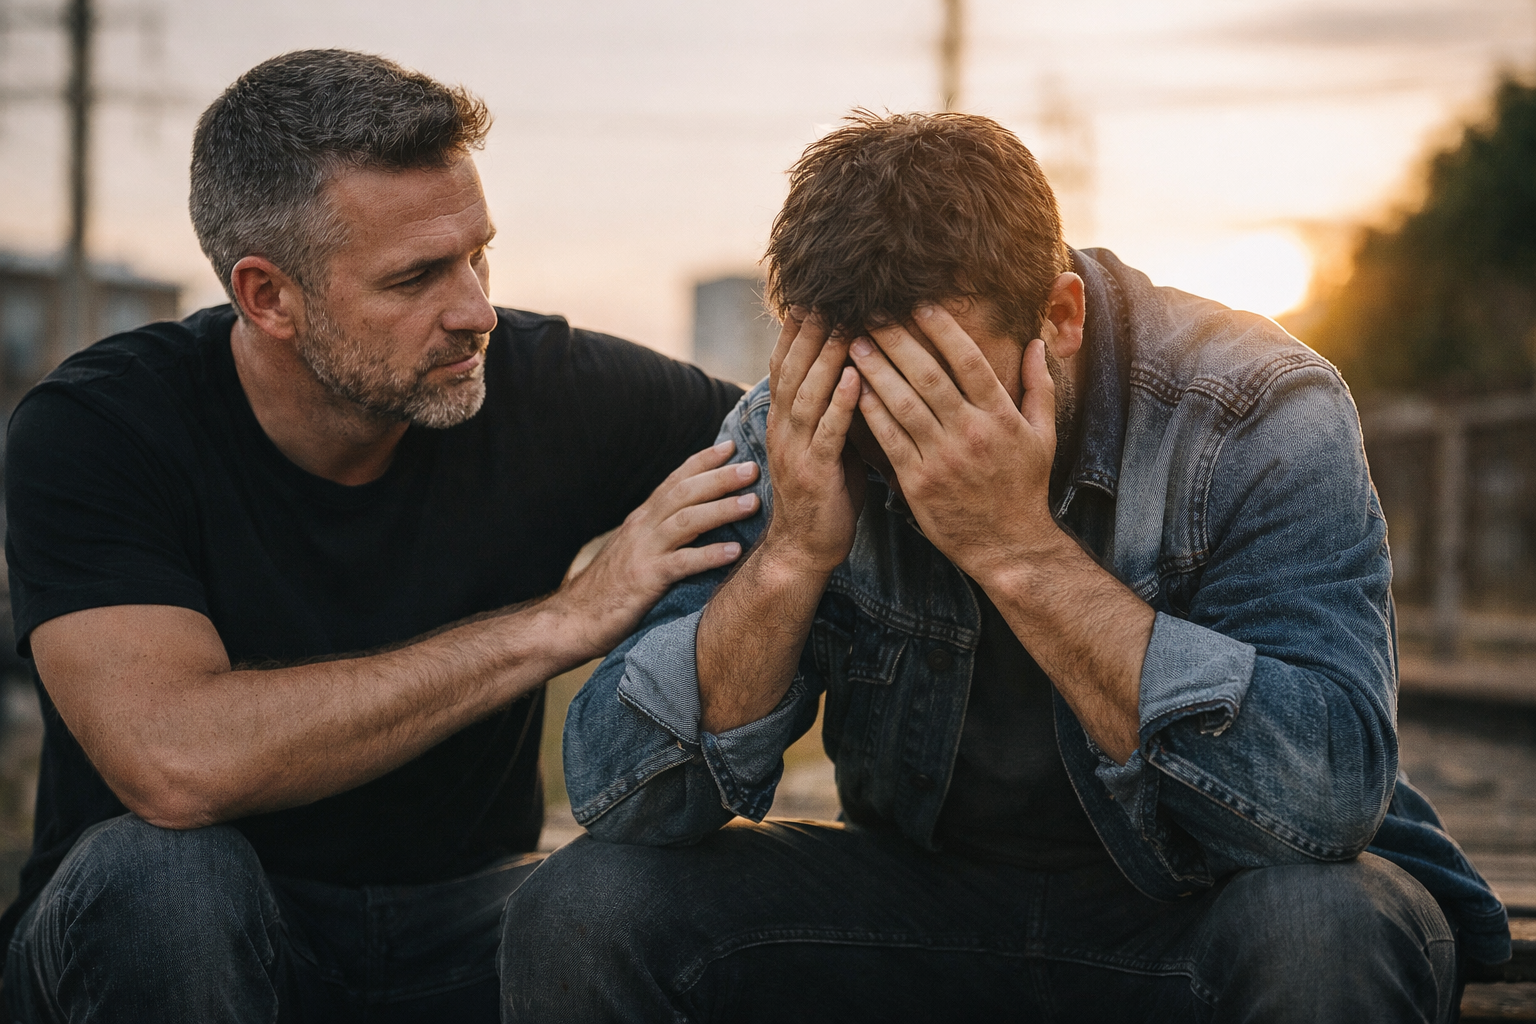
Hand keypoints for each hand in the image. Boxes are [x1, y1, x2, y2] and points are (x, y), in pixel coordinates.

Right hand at [553, 440, 759, 658]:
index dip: (702, 461)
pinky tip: (734, 552)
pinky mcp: (645, 580)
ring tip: (752, 503)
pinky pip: (681, 563)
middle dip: (719, 478)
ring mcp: (643, 552)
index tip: (731, 446)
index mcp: (642, 519)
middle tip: (752, 468)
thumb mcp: (636, 551)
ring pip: (686, 521)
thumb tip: (695, 524)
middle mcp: (642, 528)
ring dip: (721, 509)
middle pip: (684, 493)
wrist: (572, 620)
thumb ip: (660, 535)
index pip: (674, 481)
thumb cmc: (609, 590)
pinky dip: (709, 555)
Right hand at [760, 309, 866, 575]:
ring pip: (808, 394)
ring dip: (827, 357)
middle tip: (829, 295)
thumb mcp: (827, 444)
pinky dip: (840, 404)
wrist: (805, 549)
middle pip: (793, 369)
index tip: (812, 295)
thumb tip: (860, 373)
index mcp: (784, 421)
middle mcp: (783, 429)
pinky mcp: (814, 474)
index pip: (785, 364)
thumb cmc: (826, 494)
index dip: (796, 330)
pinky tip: (856, 379)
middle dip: (810, 330)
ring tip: (846, 324)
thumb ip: (834, 411)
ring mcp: (795, 451)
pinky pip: (827, 433)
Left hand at [848, 305, 1063, 584]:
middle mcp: (971, 434)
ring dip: (876, 371)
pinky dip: (871, 413)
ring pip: (903, 405)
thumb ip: (1038, 387)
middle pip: (929, 376)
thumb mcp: (1042, 436)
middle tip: (872, 314)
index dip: (943, 329)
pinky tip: (853, 389)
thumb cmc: (1025, 487)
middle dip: (898, 342)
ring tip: (855, 344)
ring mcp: (942, 459)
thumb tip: (1037, 343)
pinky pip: (889, 440)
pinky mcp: (918, 483)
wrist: (1008, 546)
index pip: (969, 362)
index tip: (919, 304)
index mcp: (1001, 417)